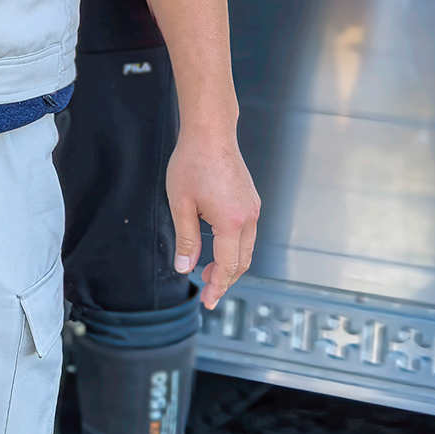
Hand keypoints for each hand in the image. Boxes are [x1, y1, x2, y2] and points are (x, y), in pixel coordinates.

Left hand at [166, 127, 259, 310]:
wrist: (210, 132)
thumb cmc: (192, 163)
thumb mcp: (181, 204)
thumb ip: (186, 239)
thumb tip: (185, 267)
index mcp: (232, 222)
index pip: (227, 266)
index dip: (217, 287)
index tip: (208, 301)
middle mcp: (249, 217)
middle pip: (241, 262)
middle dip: (224, 280)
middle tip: (206, 291)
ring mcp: (253, 208)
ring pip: (246, 249)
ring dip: (230, 265)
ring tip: (208, 272)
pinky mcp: (251, 200)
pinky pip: (247, 233)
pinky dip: (234, 248)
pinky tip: (217, 247)